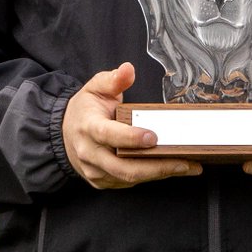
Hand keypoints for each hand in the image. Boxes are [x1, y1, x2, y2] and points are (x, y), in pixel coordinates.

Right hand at [62, 62, 201, 189]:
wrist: (64, 134)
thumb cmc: (85, 110)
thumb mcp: (95, 88)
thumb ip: (113, 80)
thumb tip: (128, 69)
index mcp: (89, 127)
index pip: (109, 135)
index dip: (131, 138)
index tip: (153, 137)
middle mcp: (90, 153)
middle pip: (124, 167)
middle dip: (157, 166)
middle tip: (185, 161)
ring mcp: (96, 171)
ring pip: (129, 178)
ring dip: (160, 174)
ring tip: (187, 166)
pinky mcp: (102, 181)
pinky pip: (128, 182)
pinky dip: (151, 176)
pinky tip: (170, 169)